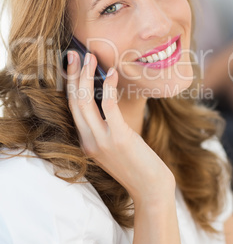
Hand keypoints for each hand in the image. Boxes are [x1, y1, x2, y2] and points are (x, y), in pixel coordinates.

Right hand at [66, 51, 174, 203]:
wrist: (151, 189)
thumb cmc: (137, 165)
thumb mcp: (115, 146)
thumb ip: (106, 127)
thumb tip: (107, 98)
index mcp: (86, 142)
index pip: (72, 108)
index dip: (70, 84)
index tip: (72, 65)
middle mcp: (88, 141)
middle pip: (73, 101)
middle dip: (73, 75)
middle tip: (74, 54)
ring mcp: (101, 141)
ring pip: (85, 102)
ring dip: (86, 76)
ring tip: (91, 57)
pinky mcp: (118, 138)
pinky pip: (109, 106)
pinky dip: (109, 87)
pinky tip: (113, 73)